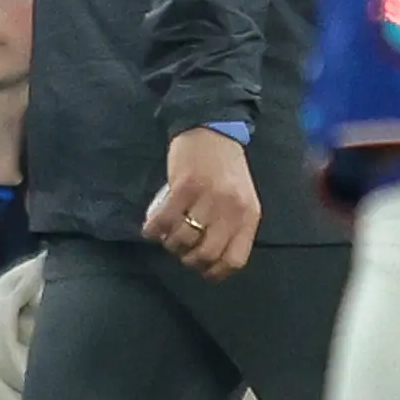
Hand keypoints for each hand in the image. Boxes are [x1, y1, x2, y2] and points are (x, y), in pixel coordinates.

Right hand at [147, 126, 260, 277]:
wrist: (212, 128)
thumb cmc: (225, 167)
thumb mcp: (240, 198)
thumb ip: (232, 225)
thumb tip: (211, 259)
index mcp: (248, 214)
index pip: (235, 259)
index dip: (215, 272)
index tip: (202, 271)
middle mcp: (231, 208)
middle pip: (206, 253)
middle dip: (189, 260)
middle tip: (181, 253)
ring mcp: (208, 196)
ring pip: (183, 239)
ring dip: (170, 244)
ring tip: (167, 237)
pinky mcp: (185, 185)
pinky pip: (165, 219)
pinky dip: (154, 230)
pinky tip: (150, 229)